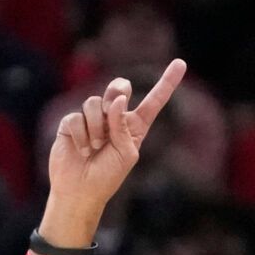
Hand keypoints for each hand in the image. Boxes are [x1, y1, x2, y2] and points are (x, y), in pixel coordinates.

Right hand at [45, 59, 185, 235]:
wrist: (81, 190)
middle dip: (118, 89)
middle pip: (120, 87)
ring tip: (95, 147)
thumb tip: (118, 99)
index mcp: (134, 126)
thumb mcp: (126, 154)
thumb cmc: (108, 176)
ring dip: (97, 127)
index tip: (181, 63)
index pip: (153, 101)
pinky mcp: (72, 122)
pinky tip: (82, 150)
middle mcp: (114, 118)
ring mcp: (92, 118)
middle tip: (116, 103)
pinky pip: (77, 116)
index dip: (167, 82)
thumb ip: (124, 127)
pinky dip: (82, 135)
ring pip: (95, 102)